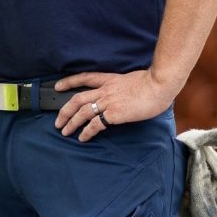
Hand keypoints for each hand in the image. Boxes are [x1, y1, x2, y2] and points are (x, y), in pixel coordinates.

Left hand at [54, 69, 177, 141]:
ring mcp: (108, 102)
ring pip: (82, 112)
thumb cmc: (153, 83)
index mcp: (109, 80)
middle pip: (77, 99)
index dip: (69, 82)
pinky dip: (86, 132)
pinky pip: (95, 124)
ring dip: (71, 123)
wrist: (159, 85)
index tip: (58, 86)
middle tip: (57, 121)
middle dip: (64, 111)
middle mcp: (105, 90)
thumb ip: (124, 86)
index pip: (84, 78)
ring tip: (64, 131)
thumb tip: (125, 92)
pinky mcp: (114, 114)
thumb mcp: (133, 79)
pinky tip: (82, 138)